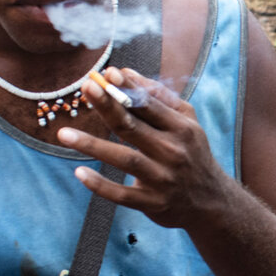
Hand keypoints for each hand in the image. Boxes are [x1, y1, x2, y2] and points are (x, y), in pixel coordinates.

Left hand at [55, 68, 232, 228]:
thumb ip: (159, 97)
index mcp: (182, 129)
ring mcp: (163, 179)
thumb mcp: (187, 122)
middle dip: (108, 106)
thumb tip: (125, 72)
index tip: (105, 74)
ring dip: (93, 145)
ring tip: (63, 134)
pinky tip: (79, 172)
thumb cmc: (192, 153)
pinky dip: (101, 185)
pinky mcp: (152, 203)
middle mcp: (173, 152)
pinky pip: (122, 194)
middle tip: (85, 88)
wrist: (212, 202)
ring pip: (124, 159)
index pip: (150, 105)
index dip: (126, 88)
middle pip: (133, 127)